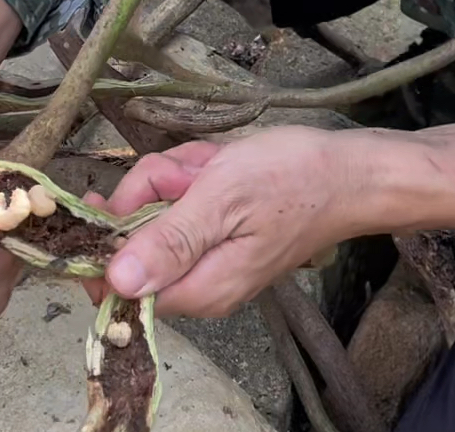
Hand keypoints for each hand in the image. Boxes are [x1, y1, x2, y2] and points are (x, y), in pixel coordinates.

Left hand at [83, 123, 454, 317]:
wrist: (352, 172)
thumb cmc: (293, 181)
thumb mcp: (222, 201)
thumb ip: (169, 243)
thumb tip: (117, 283)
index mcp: (198, 288)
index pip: (116, 286)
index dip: (102, 242)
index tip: (106, 199)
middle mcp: (197, 283)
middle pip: (133, 239)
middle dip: (152, 193)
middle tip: (191, 175)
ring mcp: (205, 255)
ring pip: (154, 211)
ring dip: (175, 178)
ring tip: (213, 167)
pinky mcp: (214, 233)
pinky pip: (179, 202)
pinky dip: (191, 176)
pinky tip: (218, 165)